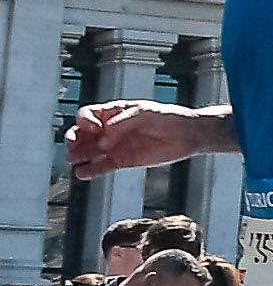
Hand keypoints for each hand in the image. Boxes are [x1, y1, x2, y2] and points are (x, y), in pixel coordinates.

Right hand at [65, 101, 201, 176]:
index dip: (85, 122)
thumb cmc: (167, 117)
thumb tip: (103, 137)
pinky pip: (100, 167)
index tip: (95, 129)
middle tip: (73, 147)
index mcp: (112, 112)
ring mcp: (113, 146)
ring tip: (74, 160)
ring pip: (87, 151)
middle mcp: (108, 129)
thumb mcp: (145, 112)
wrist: (187, 135)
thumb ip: (122, 123)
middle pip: (80, 134)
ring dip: (77, 156)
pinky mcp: (120, 161)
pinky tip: (82, 173)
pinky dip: (89, 170)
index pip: (87, 115)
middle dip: (73, 140)